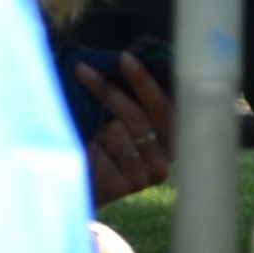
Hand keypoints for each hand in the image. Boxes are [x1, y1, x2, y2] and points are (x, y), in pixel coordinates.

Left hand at [82, 57, 171, 203]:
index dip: (144, 81)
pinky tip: (88, 158)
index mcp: (171, 141)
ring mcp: (146, 175)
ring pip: (116, 129)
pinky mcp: (125, 185)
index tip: (123, 59)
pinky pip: (101, 149)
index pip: (163, 106)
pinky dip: (89, 148)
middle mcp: (165, 160)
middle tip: (83, 70)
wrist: (82, 194)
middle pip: (137, 115)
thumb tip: (123, 63)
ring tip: (93, 141)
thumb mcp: (123, 125)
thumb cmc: (104, 152)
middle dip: (108, 90)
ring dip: (98, 130)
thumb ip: (132, 104)